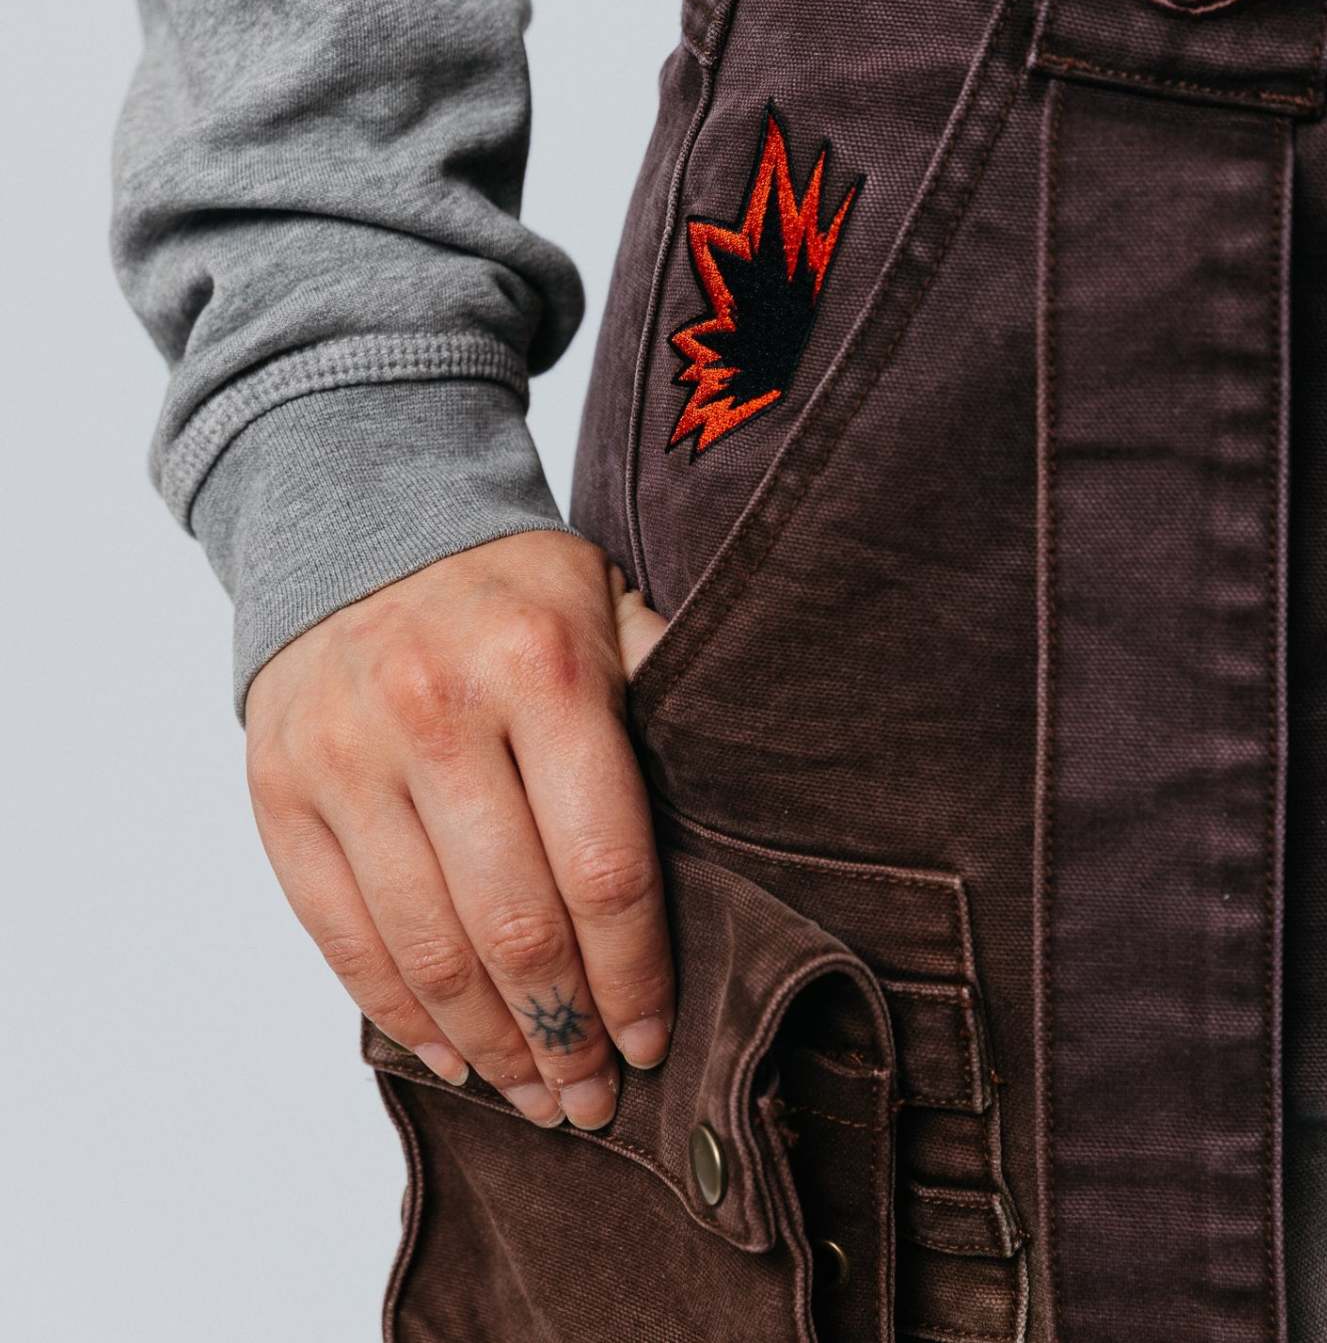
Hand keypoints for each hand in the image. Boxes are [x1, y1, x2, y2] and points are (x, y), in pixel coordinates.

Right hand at [244, 532, 668, 1130]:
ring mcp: (344, 754)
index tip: (655, 1037)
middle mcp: (434, 710)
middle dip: (566, 1034)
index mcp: (539, 666)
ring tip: (536, 1095)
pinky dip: (399, 1012)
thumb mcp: (606, 605)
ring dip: (489, 1045)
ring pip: (427, 948)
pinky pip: (340, 934)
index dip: (634, 974)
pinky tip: (451, 1053)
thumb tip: (752, 794)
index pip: (603, 864)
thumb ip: (666, 694)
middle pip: (514, 925)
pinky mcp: (278, 788)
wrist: (358, 523)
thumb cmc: (511, 591)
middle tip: (596, 1097)